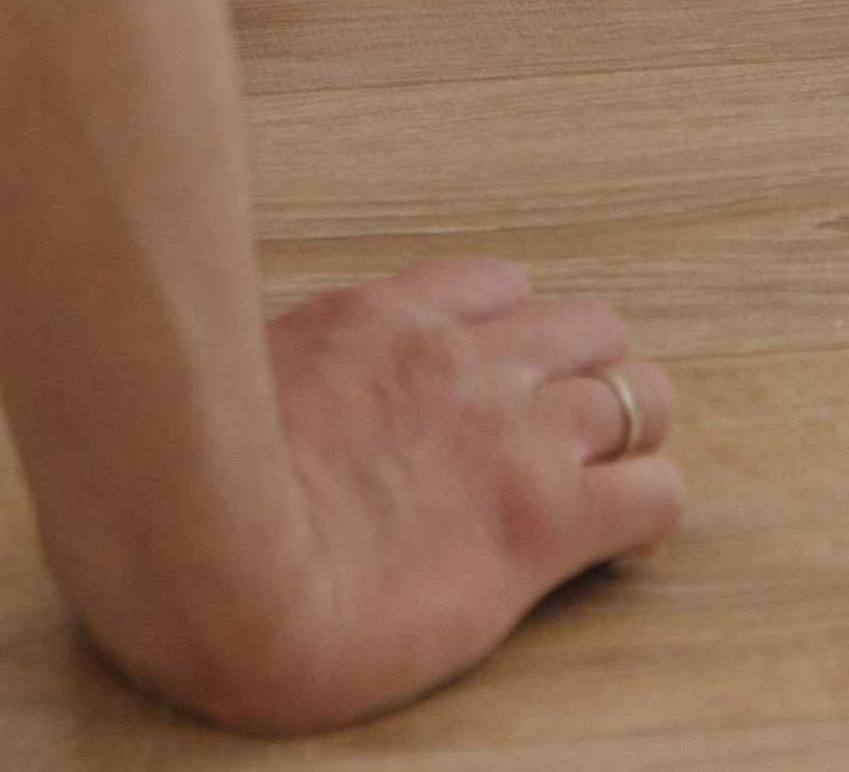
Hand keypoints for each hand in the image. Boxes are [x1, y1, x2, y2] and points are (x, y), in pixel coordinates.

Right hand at [116, 260, 680, 735]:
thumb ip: (286, 375)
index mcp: (383, 321)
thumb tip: (250, 384)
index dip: (514, 333)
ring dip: (633, 433)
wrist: (214, 559)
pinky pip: (653, 494)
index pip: (496, 287)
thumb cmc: (195, 488)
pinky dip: (650, 513)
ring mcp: (512, 433)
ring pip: (640, 396)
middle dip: (588, 373)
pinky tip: (625, 540)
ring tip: (616, 476)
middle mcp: (463, 359)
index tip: (505, 376)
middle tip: (570, 430)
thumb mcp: (234, 381)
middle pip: (586, 327)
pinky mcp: (543, 519)